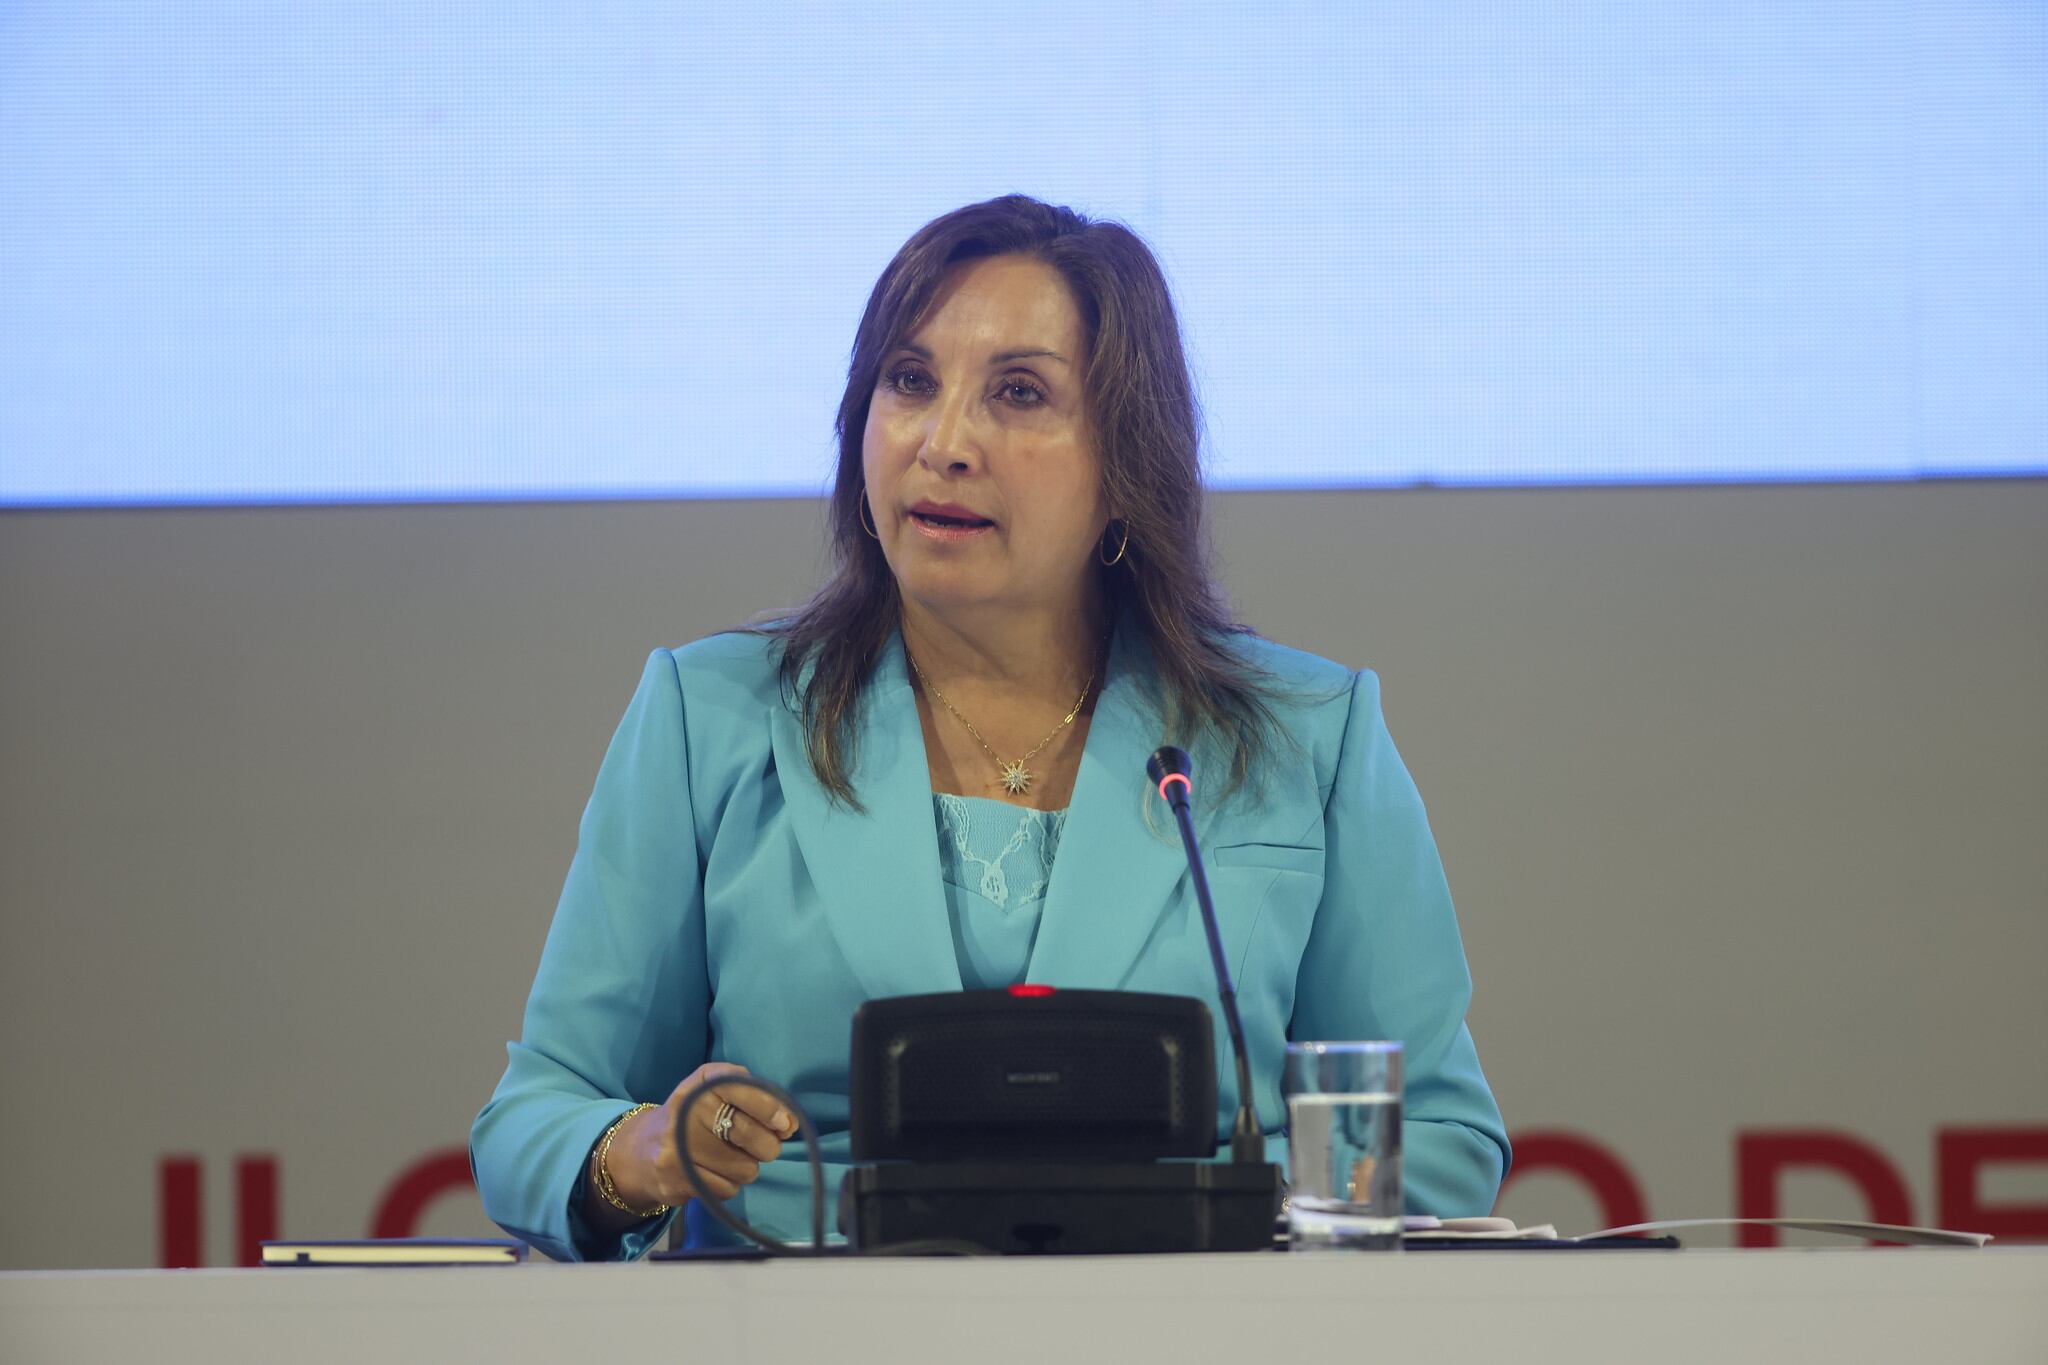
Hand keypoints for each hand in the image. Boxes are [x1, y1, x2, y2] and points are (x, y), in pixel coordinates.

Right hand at [613, 1063, 796, 1208]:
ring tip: (728, 1159)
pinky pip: (727, 1189)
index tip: (785, 1124)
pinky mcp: (675, 1178)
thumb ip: (758, 1101)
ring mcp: (677, 1145)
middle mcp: (686, 1109)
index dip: (769, 1108)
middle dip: (766, 1146)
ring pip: (743, 1168)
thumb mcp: (721, 1095)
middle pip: (748, 1134)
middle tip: (762, 1147)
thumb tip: (788, 1125)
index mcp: (702, 1082)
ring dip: (746, 1168)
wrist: (641, 1151)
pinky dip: (728, 1185)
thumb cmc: (695, 1118)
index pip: (742, 1088)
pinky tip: (712, 1173)